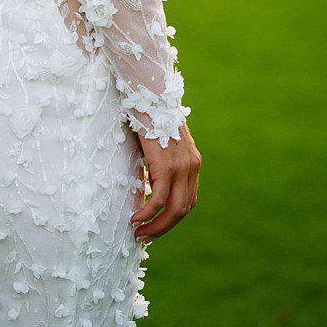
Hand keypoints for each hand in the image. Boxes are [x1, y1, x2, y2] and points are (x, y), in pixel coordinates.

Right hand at [131, 121, 200, 242]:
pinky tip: (134, 218)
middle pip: (182, 210)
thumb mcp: (156, 141)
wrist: (148, 88)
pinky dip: (146, 212)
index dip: (170, 219)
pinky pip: (158, 198)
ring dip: (155, 226)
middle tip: (144, 237)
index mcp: (192, 163)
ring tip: (138, 232)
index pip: (186, 201)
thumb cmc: (146, 111)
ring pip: (173, 209)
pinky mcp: (166, 164)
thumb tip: (142, 180)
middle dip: (162, 228)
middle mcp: (192, 167)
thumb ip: (157, 160)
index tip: (153, 227)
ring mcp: (182, 166)